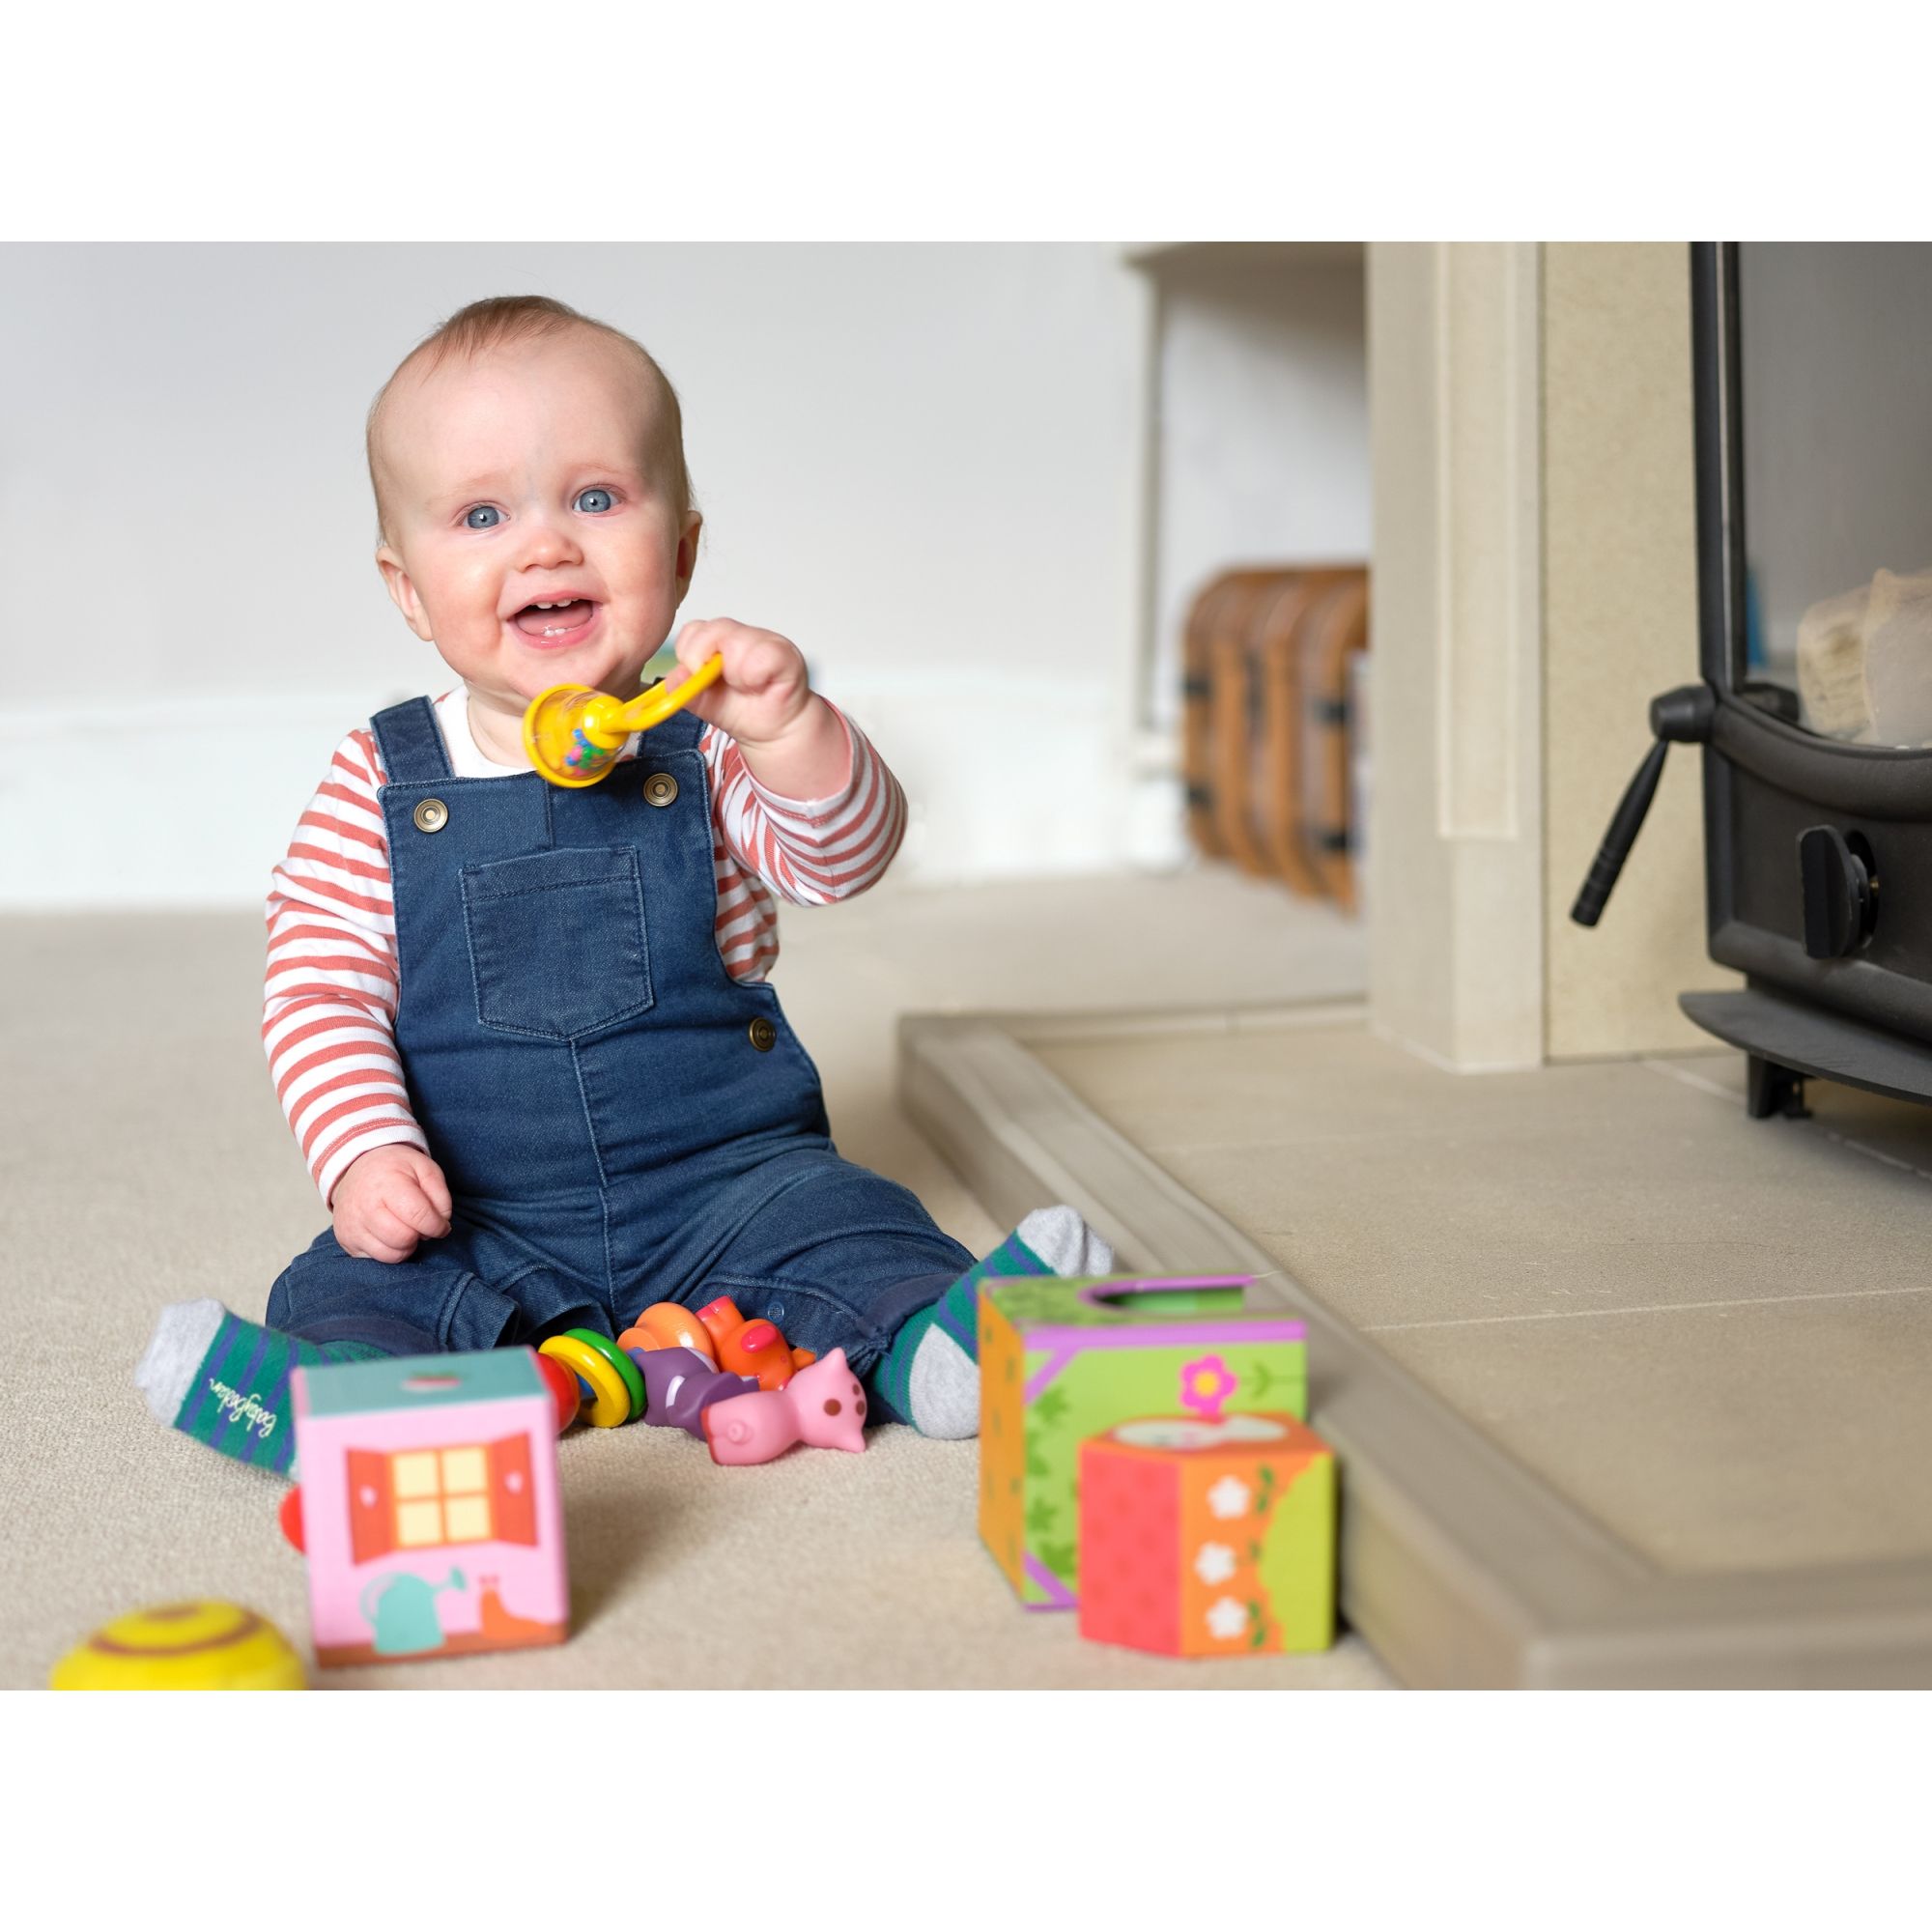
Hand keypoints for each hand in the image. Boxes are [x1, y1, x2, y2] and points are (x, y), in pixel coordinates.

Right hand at [332, 1144, 452, 1263]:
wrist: (357, 1168)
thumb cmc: (395, 1169)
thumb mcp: (425, 1168)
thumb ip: (441, 1195)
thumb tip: (441, 1223)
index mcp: (387, 1185)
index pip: (418, 1216)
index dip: (437, 1225)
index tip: (441, 1224)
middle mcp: (365, 1207)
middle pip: (403, 1239)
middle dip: (419, 1235)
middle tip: (419, 1224)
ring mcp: (352, 1226)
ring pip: (391, 1255)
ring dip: (406, 1246)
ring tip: (406, 1229)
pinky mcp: (347, 1241)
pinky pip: (376, 1259)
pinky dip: (390, 1251)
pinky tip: (390, 1234)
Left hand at [669, 618, 812, 747]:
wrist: (773, 731)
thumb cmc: (742, 710)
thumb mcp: (703, 703)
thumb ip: (685, 690)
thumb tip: (675, 678)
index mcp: (717, 642)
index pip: (693, 629)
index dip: (689, 652)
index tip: (696, 674)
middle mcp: (740, 636)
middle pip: (714, 628)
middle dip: (707, 659)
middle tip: (719, 681)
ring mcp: (764, 642)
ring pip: (737, 642)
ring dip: (735, 672)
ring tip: (745, 686)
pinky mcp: (785, 655)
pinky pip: (764, 656)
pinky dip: (755, 675)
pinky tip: (758, 685)